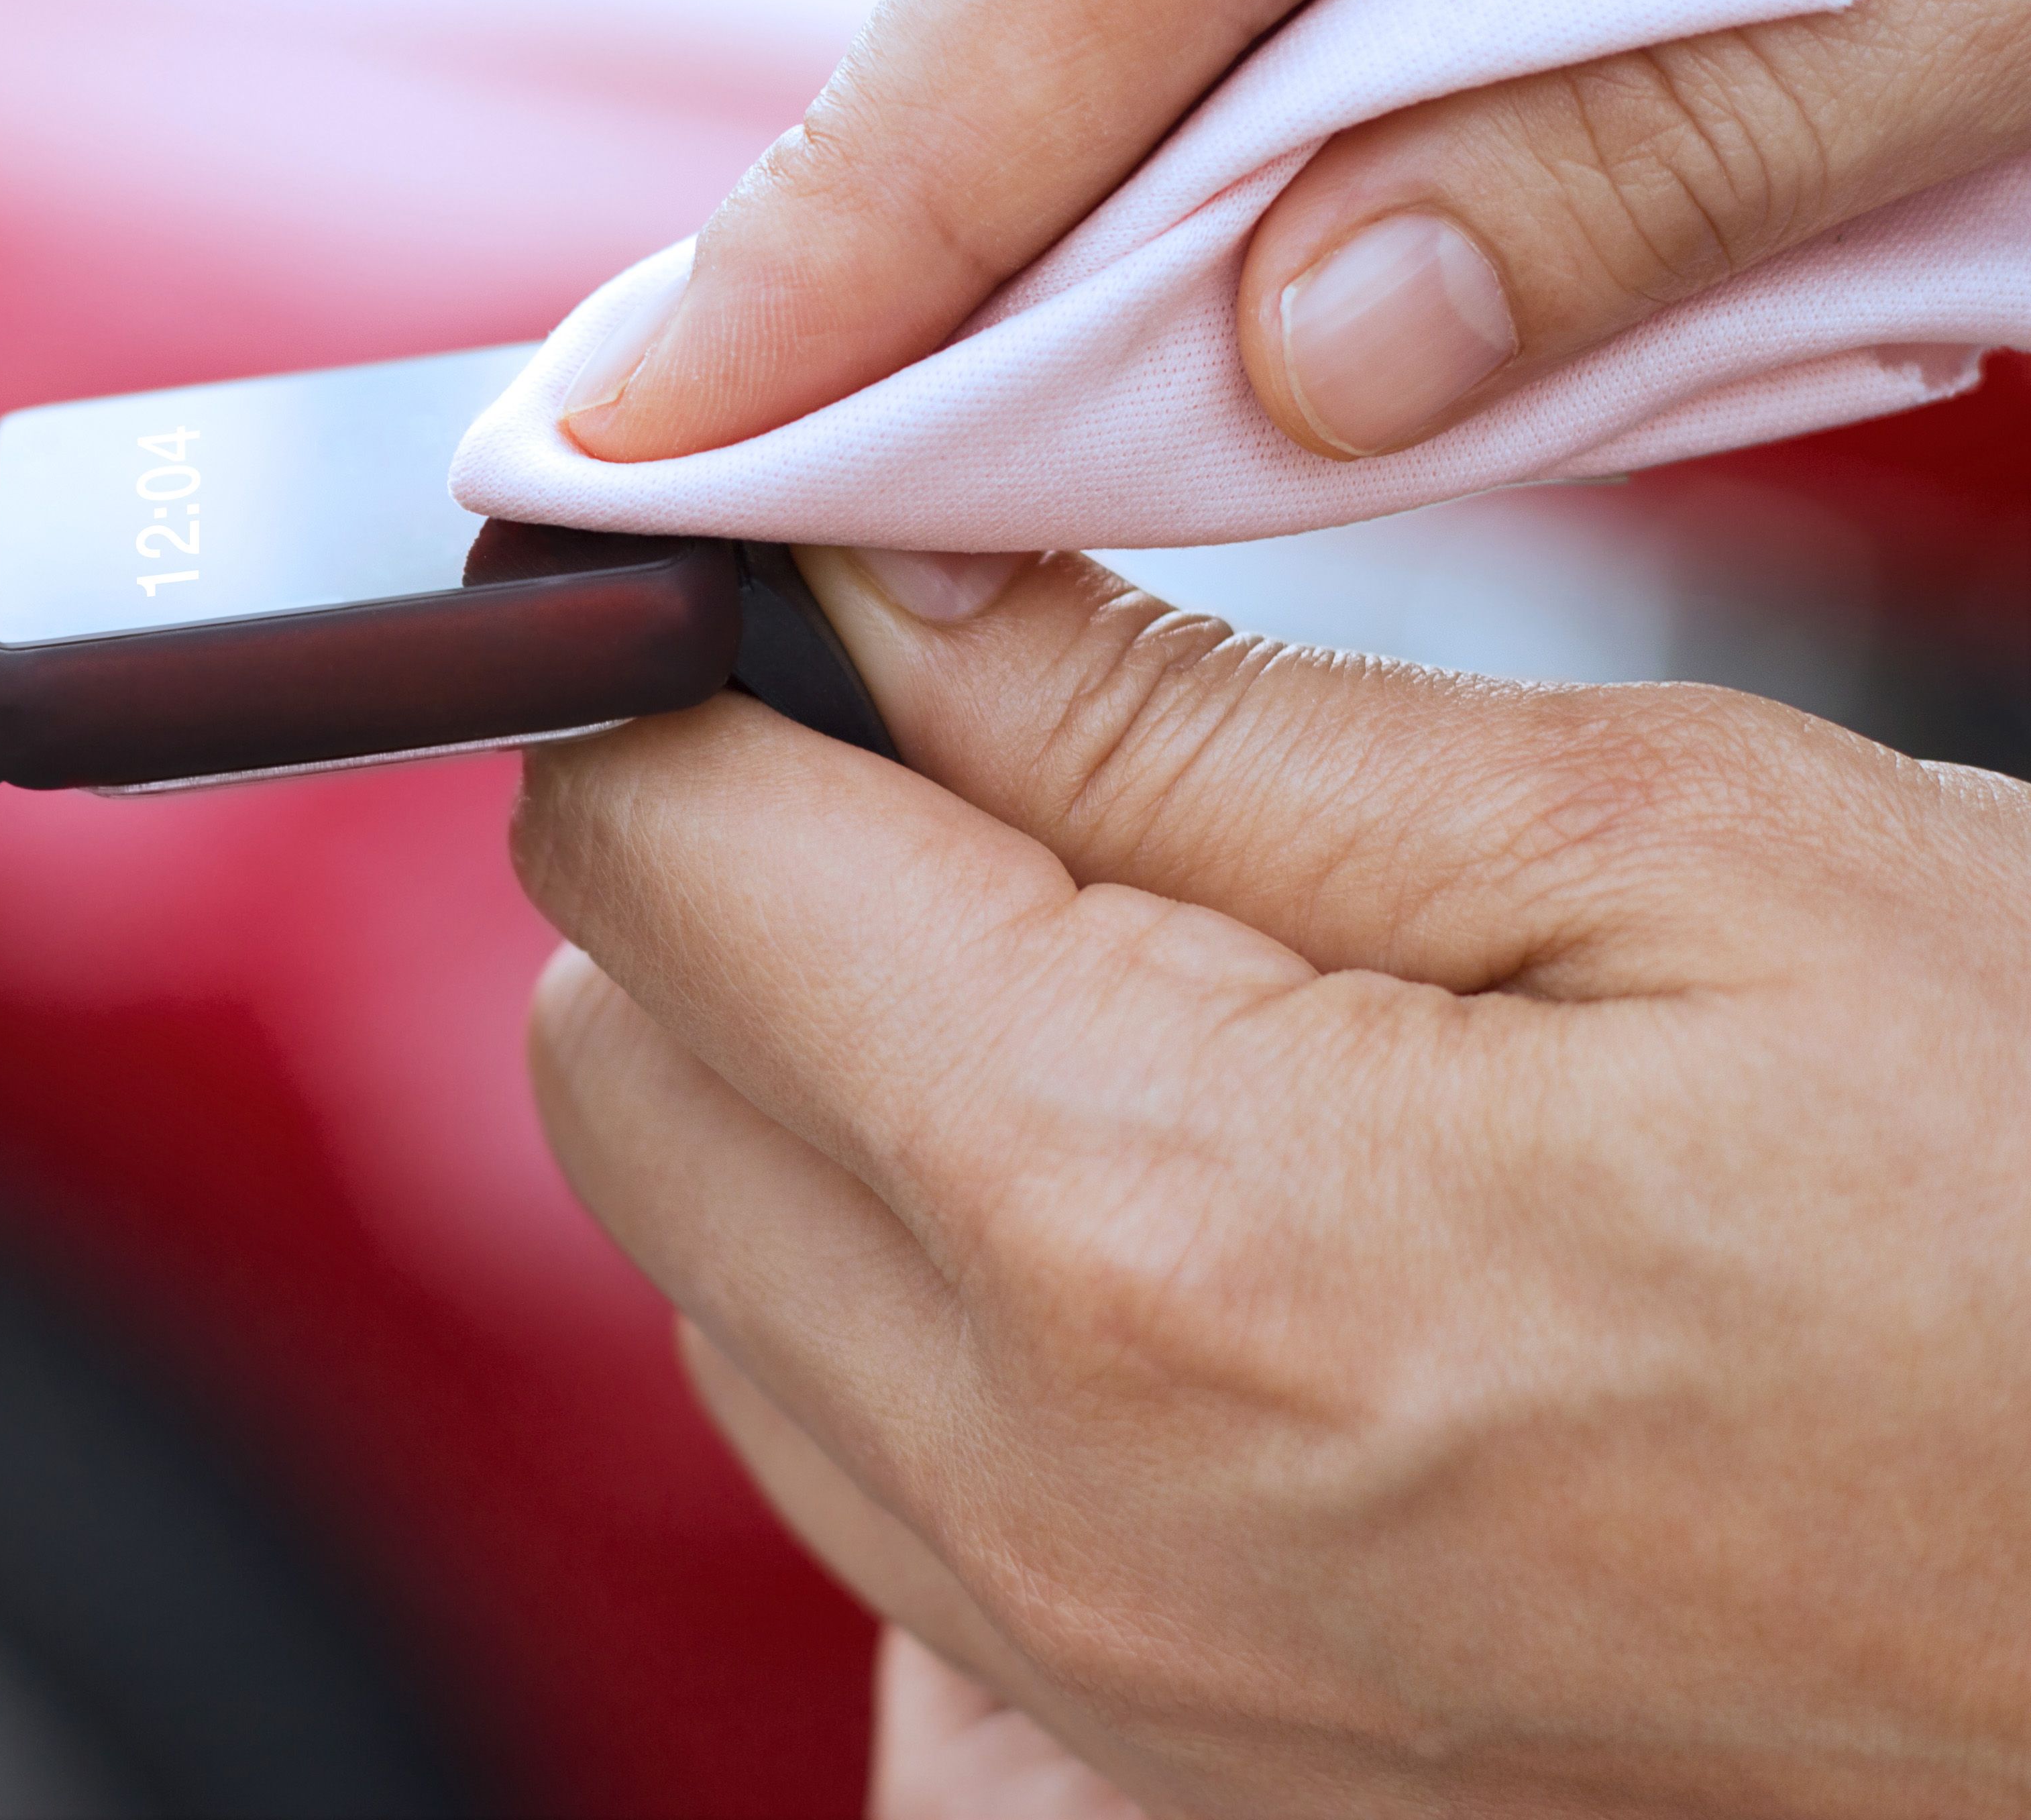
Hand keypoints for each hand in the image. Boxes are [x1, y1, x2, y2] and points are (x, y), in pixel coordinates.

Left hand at [513, 545, 2030, 1816]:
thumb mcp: (1653, 841)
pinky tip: (1110, 1159)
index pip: (668, 851)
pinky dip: (884, 1257)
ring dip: (795, 1063)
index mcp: (1151, 1214)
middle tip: (952, 743)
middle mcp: (1047, 1469)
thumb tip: (881, 581)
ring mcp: (1076, 1630)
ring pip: (702, 1253)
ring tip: (1070, 952)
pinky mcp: (1134, 1712)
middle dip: (721, 855)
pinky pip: (835, 1426)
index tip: (789, 571)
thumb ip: (1181, 716)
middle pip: (623, 1064)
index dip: (693, 658)